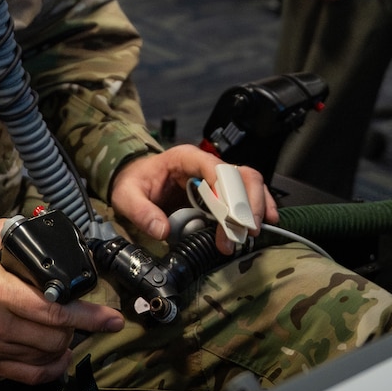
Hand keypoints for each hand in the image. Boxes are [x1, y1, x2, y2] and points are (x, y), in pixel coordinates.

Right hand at [0, 222, 122, 383]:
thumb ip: (24, 236)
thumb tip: (57, 237)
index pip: (56, 312)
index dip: (91, 318)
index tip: (114, 319)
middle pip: (55, 338)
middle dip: (77, 328)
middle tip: (83, 315)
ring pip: (43, 357)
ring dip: (63, 345)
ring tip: (68, 331)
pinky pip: (25, 375)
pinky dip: (48, 369)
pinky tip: (57, 357)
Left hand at [112, 145, 278, 254]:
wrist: (135, 179)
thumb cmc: (134, 182)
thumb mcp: (126, 195)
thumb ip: (141, 211)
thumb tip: (162, 230)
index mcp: (185, 158)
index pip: (213, 168)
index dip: (226, 191)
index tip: (231, 217)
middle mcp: (206, 164)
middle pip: (239, 174)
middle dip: (247, 203)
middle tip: (244, 231)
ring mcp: (216, 177)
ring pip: (248, 182)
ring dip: (255, 207)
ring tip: (253, 232)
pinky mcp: (221, 192)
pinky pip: (246, 194)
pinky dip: (258, 207)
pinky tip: (265, 223)